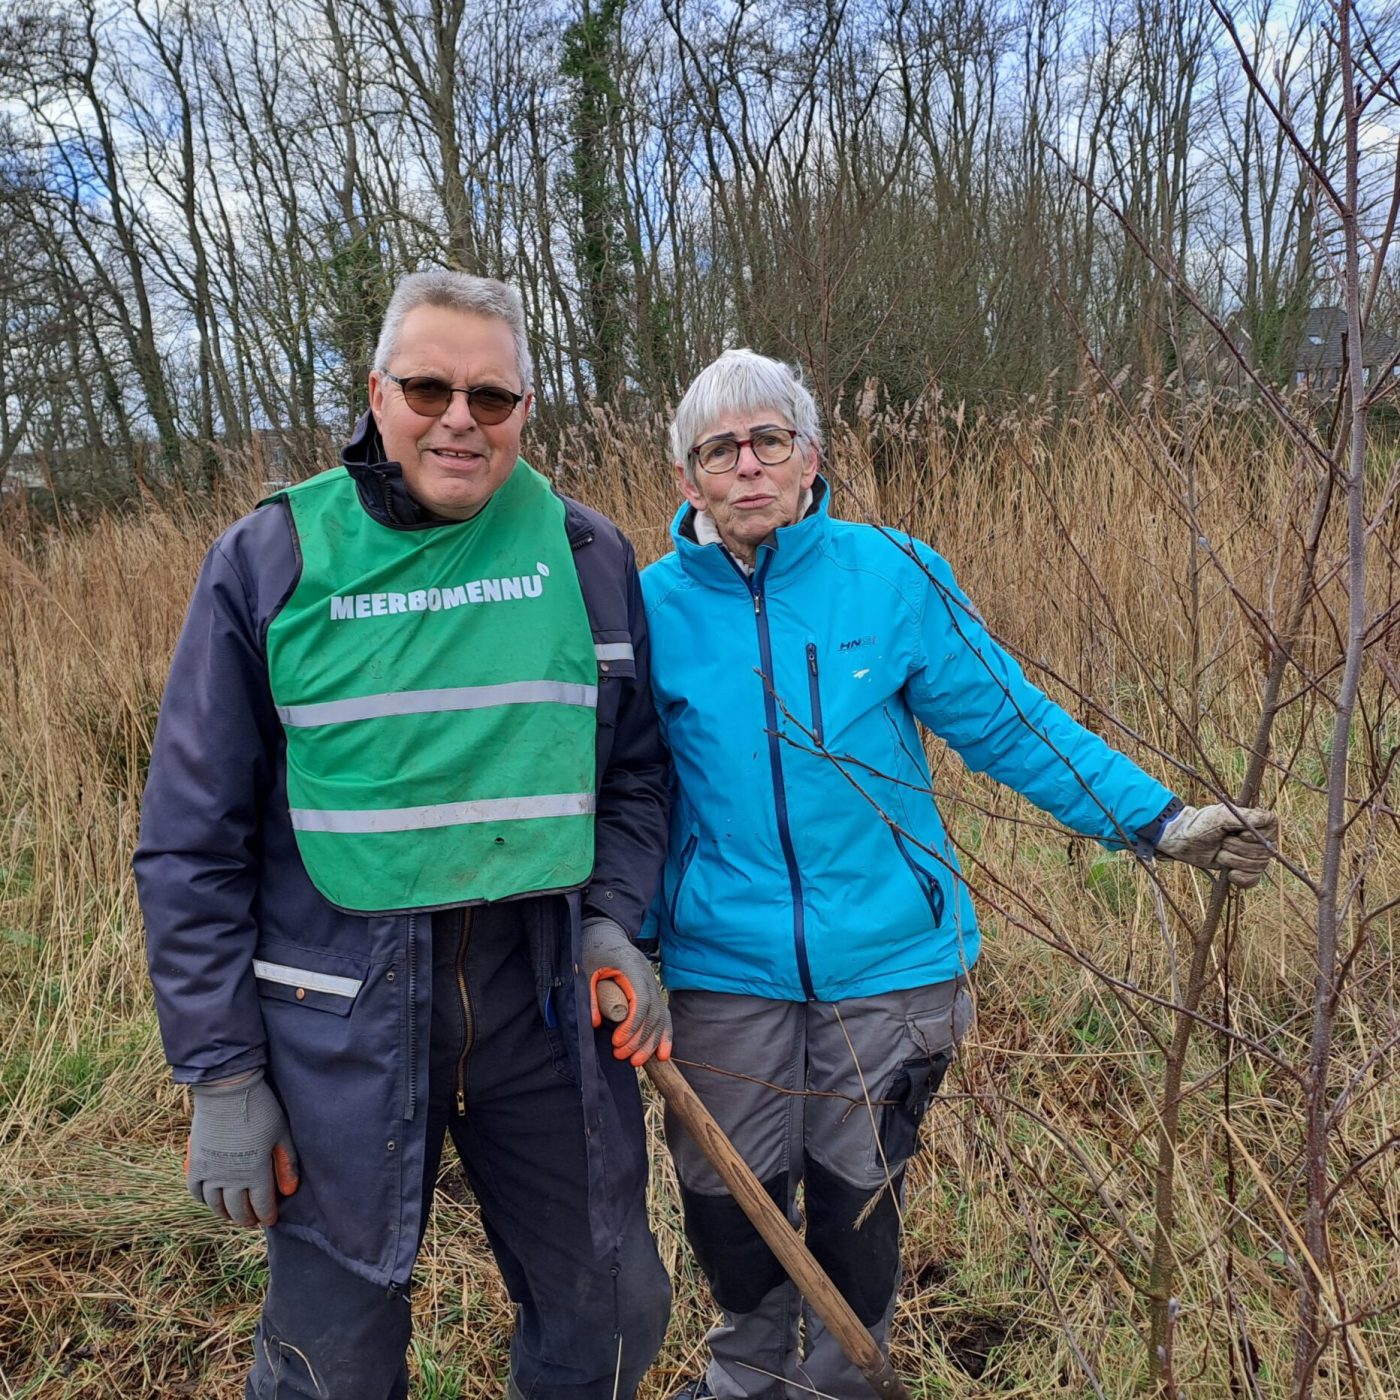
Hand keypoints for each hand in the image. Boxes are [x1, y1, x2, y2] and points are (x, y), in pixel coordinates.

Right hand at [186, 1069, 299, 1226]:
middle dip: (247, 1218)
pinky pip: (195, 1191)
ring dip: (226, 1213)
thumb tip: (289, 1192)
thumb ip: (286, 1164)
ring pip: (216, 1205)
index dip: (267, 1215)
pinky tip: (212, 1200)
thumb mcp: (281, 1134)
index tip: (271, 1219)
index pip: (261, 1205)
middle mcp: (230, 1178)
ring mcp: (210, 1172)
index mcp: (255, 1172)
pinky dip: (204, 1200)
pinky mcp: (194, 1163)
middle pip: (238, 1210)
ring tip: (234, 1215)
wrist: (227, 1090)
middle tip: (253, 1220)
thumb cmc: (261, 1109)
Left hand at [581, 916, 671, 1065]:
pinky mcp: (652, 990)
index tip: (617, 1042)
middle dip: (639, 1040)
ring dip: (651, 1042)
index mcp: (632, 968)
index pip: (640, 1002)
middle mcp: (648, 976)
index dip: (631, 1026)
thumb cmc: (592, 948)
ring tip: (636, 1061)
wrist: (604, 932)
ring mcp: (653, 983)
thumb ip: (590, 996)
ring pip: (660, 1017)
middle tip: (622, 1057)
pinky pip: (663, 1015)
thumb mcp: (584, 969)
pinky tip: (663, 1054)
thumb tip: (595, 1024)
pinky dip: (664, 1035)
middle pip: (652, 1014)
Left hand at [1155, 803, 1277, 887]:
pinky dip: (1242, 879)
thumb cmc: (1201, 824)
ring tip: (1219, 853)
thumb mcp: (1221, 816)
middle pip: (1264, 851)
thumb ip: (1245, 817)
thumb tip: (1269, 819)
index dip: (1257, 836)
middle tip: (1222, 842)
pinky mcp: (1242, 869)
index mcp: (1254, 822)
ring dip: (1234, 861)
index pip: (1272, 829)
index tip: (1239, 834)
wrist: (1183, 841)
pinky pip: (1253, 879)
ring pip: (1258, 866)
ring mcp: (1250, 854)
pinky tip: (1230, 874)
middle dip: (1239, 849)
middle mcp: (1256, 838)